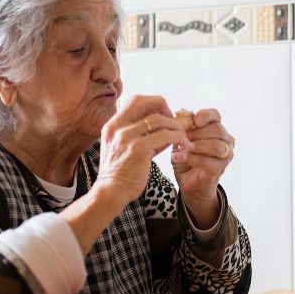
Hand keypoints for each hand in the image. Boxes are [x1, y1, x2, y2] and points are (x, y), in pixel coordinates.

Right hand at [93, 95, 189, 209]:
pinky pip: (165, 136)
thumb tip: (166, 128)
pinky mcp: (139, 148)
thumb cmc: (120, 173)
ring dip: (174, 126)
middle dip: (162, 106)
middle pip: (143, 101)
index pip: (134, 101)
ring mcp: (127, 137)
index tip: (164, 115)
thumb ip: (142, 136)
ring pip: (158, 119)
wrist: (111, 192)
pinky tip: (183, 145)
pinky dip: (178, 138)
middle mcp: (117, 127)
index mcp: (112, 126)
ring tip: (183, 136)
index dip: (152, 103)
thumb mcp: (125, 149)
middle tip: (174, 120)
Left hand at [171, 108, 234, 225]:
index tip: (194, 119)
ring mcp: (226, 156)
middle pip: (217, 129)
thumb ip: (184, 127)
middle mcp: (226, 141)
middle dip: (197, 132)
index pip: (215, 115)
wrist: (189, 184)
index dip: (205, 115)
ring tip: (180, 147)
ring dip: (196, 145)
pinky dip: (191, 158)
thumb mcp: (182, 140)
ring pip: (216, 146)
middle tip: (180, 136)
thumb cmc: (187, 159)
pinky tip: (177, 158)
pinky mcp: (219, 170)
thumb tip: (181, 112)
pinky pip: (208, 161)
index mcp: (217, 129)